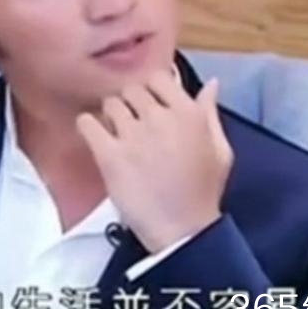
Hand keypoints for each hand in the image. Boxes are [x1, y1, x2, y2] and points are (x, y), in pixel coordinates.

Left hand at [75, 71, 233, 252]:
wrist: (182, 231)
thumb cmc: (203, 191)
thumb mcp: (220, 149)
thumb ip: (210, 112)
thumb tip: (211, 83)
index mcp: (188, 113)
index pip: (157, 77)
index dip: (151, 90)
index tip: (150, 105)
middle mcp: (160, 117)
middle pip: (131, 90)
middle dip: (130, 104)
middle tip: (132, 124)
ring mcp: (132, 135)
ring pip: (109, 104)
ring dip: (111, 116)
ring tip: (116, 135)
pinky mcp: (109, 155)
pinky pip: (87, 123)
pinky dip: (87, 127)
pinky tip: (96, 138)